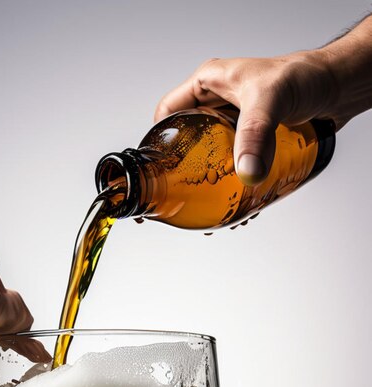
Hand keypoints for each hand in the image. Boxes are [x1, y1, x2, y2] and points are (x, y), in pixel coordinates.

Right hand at [154, 53, 336, 185]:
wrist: (339, 85)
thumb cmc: (305, 75)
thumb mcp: (271, 100)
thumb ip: (255, 135)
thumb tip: (246, 172)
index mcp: (207, 84)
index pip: (166, 113)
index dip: (159, 140)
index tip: (160, 167)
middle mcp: (215, 102)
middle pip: (185, 138)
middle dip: (184, 165)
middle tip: (186, 189)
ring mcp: (232, 121)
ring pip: (207, 152)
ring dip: (208, 176)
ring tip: (211, 197)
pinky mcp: (249, 137)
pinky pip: (229, 160)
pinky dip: (230, 178)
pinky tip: (236, 192)